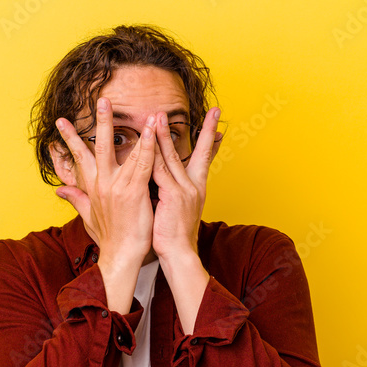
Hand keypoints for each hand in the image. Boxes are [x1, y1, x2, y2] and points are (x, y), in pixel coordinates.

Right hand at [53, 97, 156, 268]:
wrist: (121, 255)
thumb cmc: (108, 237)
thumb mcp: (87, 216)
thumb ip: (76, 199)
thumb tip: (60, 190)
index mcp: (92, 187)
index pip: (79, 157)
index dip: (70, 139)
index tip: (61, 121)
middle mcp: (102, 184)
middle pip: (98, 147)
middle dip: (100, 122)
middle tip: (102, 100)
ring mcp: (117, 186)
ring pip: (123, 151)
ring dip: (132, 129)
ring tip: (141, 112)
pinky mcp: (133, 192)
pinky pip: (142, 164)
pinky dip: (147, 147)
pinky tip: (152, 132)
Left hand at [150, 107, 222, 260]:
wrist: (178, 254)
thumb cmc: (174, 234)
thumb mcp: (176, 208)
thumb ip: (171, 190)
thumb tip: (164, 178)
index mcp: (197, 189)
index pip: (206, 159)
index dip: (212, 142)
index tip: (220, 126)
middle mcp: (194, 187)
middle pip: (200, 153)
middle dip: (207, 131)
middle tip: (215, 112)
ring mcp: (185, 191)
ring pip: (173, 157)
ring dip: (165, 135)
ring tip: (160, 116)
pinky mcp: (173, 197)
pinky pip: (160, 172)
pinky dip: (153, 156)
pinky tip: (146, 143)